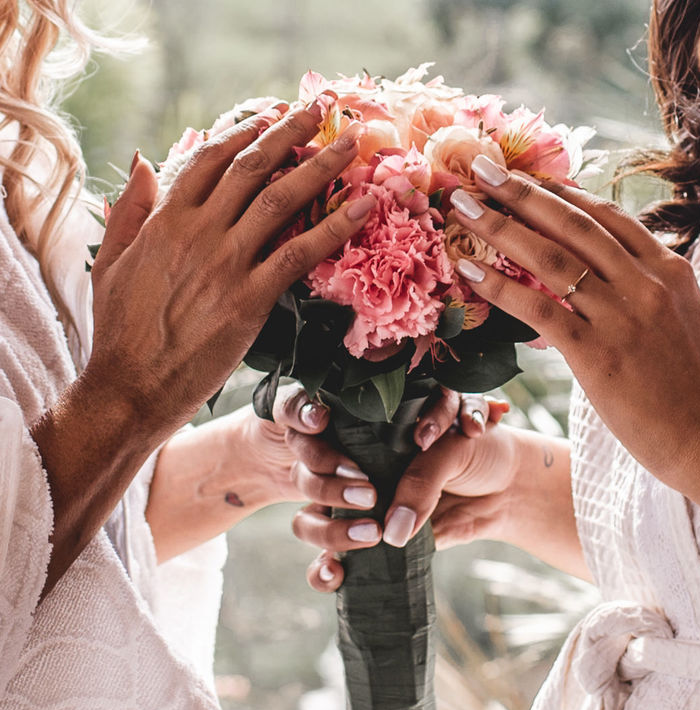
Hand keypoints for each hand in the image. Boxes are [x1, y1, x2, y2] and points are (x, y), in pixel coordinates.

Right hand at [87, 105, 374, 441]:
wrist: (130, 386)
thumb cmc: (120, 332)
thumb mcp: (110, 262)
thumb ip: (129, 210)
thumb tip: (143, 161)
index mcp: (166, 221)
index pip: (210, 159)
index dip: (244, 133)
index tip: (270, 116)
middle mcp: (199, 232)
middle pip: (252, 167)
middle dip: (290, 130)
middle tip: (322, 107)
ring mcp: (226, 264)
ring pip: (281, 200)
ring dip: (321, 166)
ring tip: (352, 143)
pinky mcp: (249, 300)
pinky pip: (299, 254)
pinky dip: (334, 228)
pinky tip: (362, 207)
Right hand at [288, 393, 509, 590]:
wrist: (507, 488)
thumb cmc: (478, 452)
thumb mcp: (452, 449)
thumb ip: (420, 482)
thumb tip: (390, 532)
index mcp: (364, 430)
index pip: (319, 436)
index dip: (324, 453)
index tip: (362, 470)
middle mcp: (351, 466)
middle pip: (308, 481)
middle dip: (329, 492)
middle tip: (369, 498)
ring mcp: (357, 505)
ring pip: (313, 522)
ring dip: (327, 535)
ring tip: (370, 537)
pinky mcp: (371, 538)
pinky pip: (332, 559)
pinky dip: (325, 572)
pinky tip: (334, 577)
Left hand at [449, 156, 699, 496]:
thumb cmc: (697, 392)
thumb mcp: (680, 323)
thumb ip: (643, 294)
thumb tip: (601, 284)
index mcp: (669, 269)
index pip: (607, 216)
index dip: (560, 192)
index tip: (524, 175)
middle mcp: (646, 282)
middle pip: (573, 223)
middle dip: (521, 192)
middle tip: (480, 167)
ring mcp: (623, 316)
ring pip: (552, 258)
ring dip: (501, 227)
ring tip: (463, 205)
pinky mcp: (600, 355)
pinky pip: (541, 309)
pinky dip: (501, 286)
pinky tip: (469, 271)